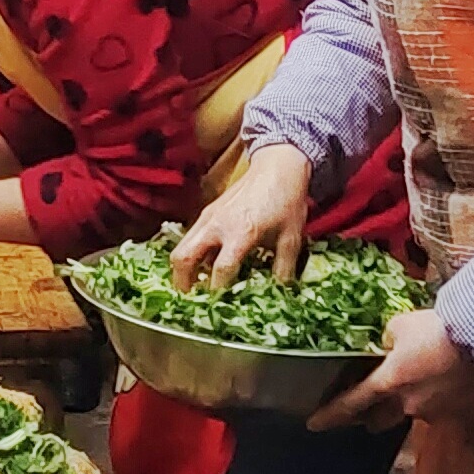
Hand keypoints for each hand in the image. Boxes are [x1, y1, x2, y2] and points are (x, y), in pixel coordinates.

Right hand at [174, 141, 314, 289]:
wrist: (278, 167)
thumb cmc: (287, 202)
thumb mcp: (291, 238)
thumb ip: (283, 268)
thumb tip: (279, 293)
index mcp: (240, 232)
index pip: (221, 269)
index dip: (217, 290)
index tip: (219, 306)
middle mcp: (217, 225)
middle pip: (184, 256)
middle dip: (183, 281)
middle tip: (190, 298)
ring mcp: (209, 216)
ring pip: (182, 245)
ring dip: (183, 267)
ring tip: (194, 285)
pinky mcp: (208, 211)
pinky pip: (191, 236)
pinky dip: (192, 253)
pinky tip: (205, 264)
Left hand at [308, 307, 473, 432]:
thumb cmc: (438, 329)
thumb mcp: (400, 324)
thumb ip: (387, 338)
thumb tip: (386, 343)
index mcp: (388, 384)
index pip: (351, 404)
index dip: (330, 415)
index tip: (313, 425)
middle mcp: (408, 405)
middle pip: (379, 419)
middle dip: (367, 417)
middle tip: (361, 412)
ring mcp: (435, 411)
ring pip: (409, 413)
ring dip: (403, 405)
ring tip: (406, 388)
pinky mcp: (457, 410)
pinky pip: (436, 408)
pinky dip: (431, 398)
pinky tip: (436, 382)